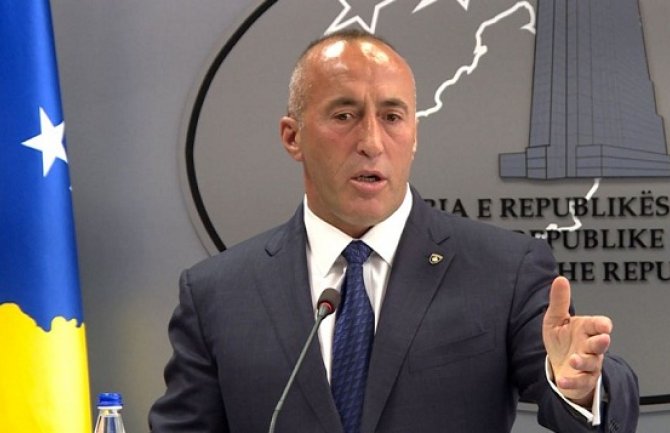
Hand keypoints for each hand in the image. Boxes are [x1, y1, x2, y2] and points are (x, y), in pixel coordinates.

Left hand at [542, 276, 611, 406]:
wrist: (559, 365)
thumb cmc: (561, 339)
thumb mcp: (556, 319)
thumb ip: (559, 301)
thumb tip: (560, 279)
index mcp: (586, 329)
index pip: (599, 325)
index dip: (602, 325)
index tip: (604, 325)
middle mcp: (590, 347)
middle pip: (600, 344)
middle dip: (601, 342)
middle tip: (602, 339)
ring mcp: (589, 364)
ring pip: (591, 364)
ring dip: (583, 362)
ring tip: (574, 359)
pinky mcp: (582, 380)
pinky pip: (580, 382)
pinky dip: (571, 382)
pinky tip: (562, 381)